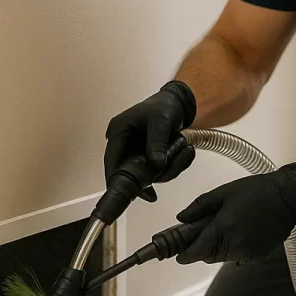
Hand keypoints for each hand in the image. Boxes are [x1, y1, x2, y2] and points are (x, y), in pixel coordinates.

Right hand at [104, 80, 196, 201]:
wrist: (176, 103)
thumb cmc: (164, 106)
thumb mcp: (161, 120)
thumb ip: (157, 141)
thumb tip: (157, 163)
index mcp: (119, 130)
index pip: (111, 160)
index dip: (116, 178)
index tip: (127, 191)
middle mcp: (123, 144)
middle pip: (129, 172)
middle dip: (150, 176)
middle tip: (168, 170)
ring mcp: (134, 152)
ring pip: (146, 175)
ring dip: (166, 170)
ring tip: (183, 151)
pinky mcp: (146, 158)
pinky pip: (157, 171)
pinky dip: (171, 167)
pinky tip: (183, 154)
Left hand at [174, 161, 295, 263]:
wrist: (288, 197)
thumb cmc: (257, 191)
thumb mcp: (223, 193)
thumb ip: (199, 207)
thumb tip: (181, 218)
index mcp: (223, 230)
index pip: (195, 252)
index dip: (183, 254)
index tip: (177, 252)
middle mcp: (234, 246)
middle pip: (207, 257)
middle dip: (201, 247)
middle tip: (203, 229)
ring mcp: (248, 253)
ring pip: (222, 257)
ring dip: (218, 247)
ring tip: (226, 226)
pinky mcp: (259, 255)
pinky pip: (238, 256)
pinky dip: (234, 247)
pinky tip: (241, 230)